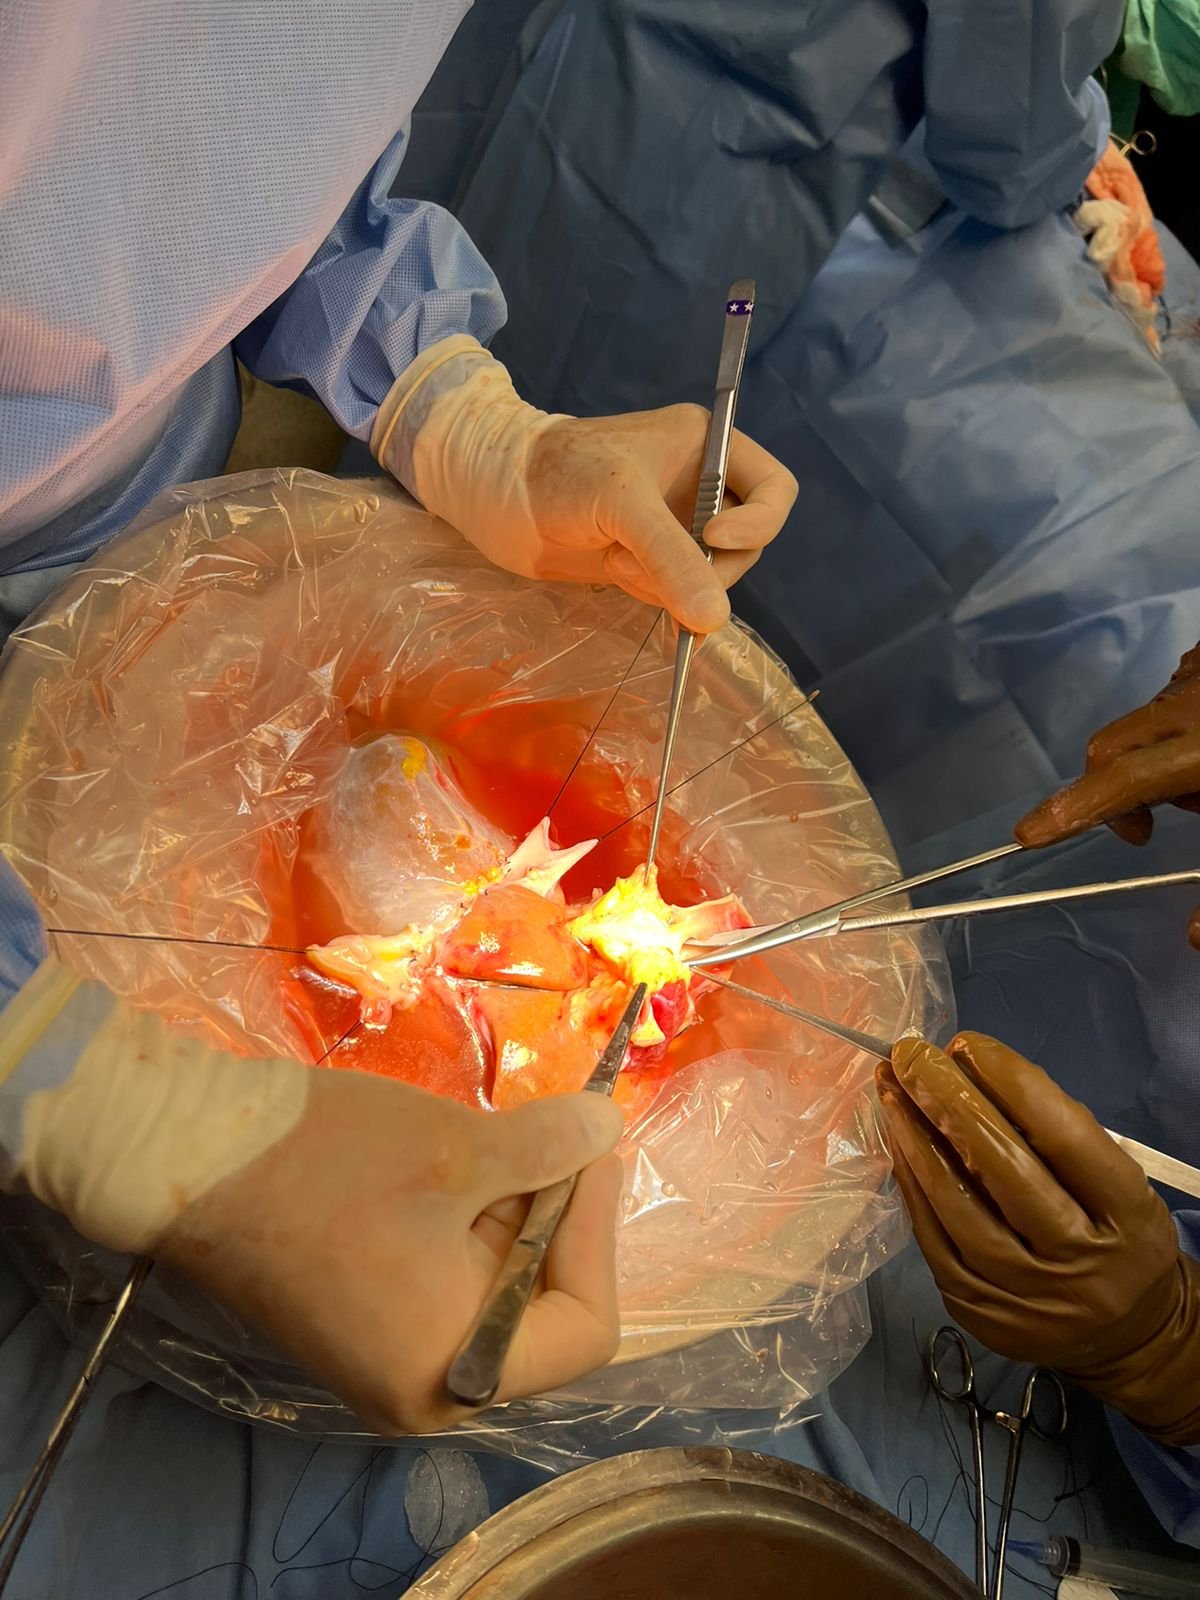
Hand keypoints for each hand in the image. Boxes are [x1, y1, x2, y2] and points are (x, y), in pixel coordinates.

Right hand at [160, 1070, 623, 1433]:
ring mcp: (388, 1358)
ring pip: (493, 1288)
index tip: (589, 1152)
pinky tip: (461, 1161)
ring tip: (504, 1137)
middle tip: (557, 1132)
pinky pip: (447, 1281)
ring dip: (512, 1210)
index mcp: (456, 1375)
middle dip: (555, 1215)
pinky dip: (468, 1222)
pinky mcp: (362, 1320)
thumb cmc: (330, 1164)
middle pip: (540, 1310)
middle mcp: (424, 1390)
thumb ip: (552, 1150)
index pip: (584, 1327)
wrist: (190, 1158)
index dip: (596, 1232)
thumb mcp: (460, 1151)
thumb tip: (611, 1127)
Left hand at [372, 336, 796, 633]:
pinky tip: (615, 570)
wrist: (497, 495)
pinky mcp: (649, 558)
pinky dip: (654, 593)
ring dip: (668, 580)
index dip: (757, 522)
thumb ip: (672, 558)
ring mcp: (676, 525)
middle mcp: (700, 485)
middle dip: (703, 563)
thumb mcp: (623, 504)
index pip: (776, 490)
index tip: (711, 539)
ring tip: (617, 560)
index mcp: (708, 445)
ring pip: (711, 576)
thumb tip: (714, 620)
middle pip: (747, 543)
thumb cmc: (560, 473)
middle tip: (648, 560)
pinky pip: (678, 590)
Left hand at [877, 1032, 1199, 1446]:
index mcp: (1128, 1216)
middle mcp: (1080, 1260)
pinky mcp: (981, 1315)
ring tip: (890, 1090)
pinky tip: (897, 1144)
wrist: (1129, 1336)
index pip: (1066, 1138)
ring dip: (915, 1138)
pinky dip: (912, 1186)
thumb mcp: (1115, 1184)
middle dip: (949, 1100)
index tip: (965, 1043)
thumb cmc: (1115, 1235)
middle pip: (1005, 1169)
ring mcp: (1026, 1296)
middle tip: (910, 1054)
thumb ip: (1058, 1135)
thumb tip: (973, 1072)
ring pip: (958, 1207)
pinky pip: (933, 1240)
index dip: (1010, 1083)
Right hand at [1016, 643, 1199, 943]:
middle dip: (1122, 790)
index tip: (1027, 836)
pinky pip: (1184, 689)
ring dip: (1164, 756)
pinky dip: (1190, 722)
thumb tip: (1193, 937)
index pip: (1117, 784)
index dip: (1068, 811)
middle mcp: (1194, 702)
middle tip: (1161, 826)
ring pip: (1150, 718)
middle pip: (1113, 748)